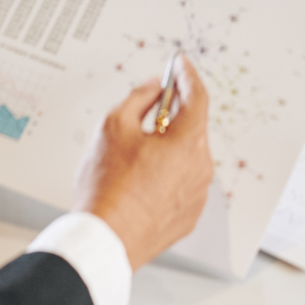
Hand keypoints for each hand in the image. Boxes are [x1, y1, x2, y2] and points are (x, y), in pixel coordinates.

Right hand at [72, 58, 213, 269]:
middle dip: (171, 114)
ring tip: (134, 155)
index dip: (186, 75)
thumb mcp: (113, 126)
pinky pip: (182, 184)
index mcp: (188, 141)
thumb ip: (138, 98)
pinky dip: (166, 175)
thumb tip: (153, 89)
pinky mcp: (188, 216)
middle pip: (191, 127)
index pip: (197, 96)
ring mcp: (197, 194)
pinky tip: (140, 180)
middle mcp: (200, 167)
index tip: (180, 64)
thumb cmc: (107, 187)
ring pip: (185, 157)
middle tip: (148, 108)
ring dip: (167, 148)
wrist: (104, 240)